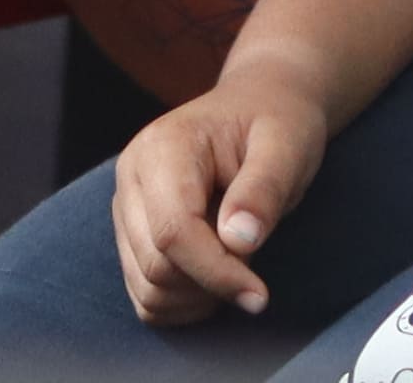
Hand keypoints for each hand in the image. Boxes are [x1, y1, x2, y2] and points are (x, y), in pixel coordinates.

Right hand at [109, 68, 330, 323]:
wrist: (258, 107)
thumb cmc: (275, 124)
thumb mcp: (286, 148)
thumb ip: (263, 190)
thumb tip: (238, 241)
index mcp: (162, 148)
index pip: (173, 232)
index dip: (216, 273)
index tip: (260, 295)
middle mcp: (131, 176)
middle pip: (156, 267)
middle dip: (211, 283)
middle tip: (254, 262)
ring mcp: (126, 207)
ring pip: (147, 289)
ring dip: (198, 298)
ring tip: (236, 263)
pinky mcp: (131, 234)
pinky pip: (145, 296)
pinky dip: (183, 304)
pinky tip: (216, 275)